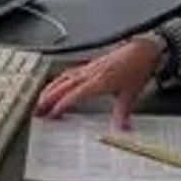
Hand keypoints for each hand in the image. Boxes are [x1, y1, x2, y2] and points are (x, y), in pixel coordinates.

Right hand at [35, 37, 163, 129]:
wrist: (143, 50)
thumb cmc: (137, 68)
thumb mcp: (131, 95)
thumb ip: (122, 114)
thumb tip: (121, 130)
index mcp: (98, 82)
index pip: (74, 95)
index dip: (61, 105)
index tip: (52, 114)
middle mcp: (90, 74)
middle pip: (63, 86)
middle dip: (48, 98)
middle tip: (37, 110)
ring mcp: (89, 68)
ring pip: (63, 77)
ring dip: (50, 88)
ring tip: (40, 99)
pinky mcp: (90, 64)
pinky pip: (70, 72)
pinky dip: (59, 79)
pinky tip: (57, 83)